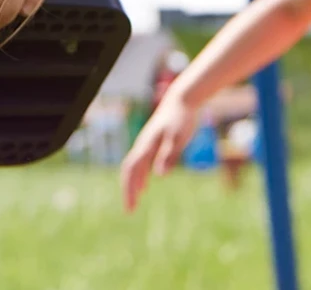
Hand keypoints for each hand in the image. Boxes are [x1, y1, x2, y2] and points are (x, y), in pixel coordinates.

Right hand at [120, 92, 197, 210]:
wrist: (182, 100)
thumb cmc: (182, 119)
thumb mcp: (179, 138)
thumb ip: (169, 155)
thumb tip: (158, 176)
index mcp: (147, 144)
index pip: (132, 170)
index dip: (130, 189)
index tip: (130, 208)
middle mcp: (143, 144)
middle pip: (129, 170)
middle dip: (128, 190)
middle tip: (129, 210)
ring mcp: (146, 143)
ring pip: (133, 167)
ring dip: (132, 185)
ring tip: (134, 202)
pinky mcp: (152, 142)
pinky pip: (140, 162)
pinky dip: (139, 176)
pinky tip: (145, 186)